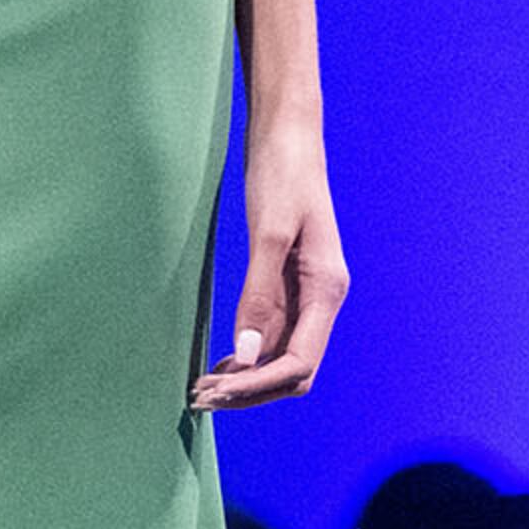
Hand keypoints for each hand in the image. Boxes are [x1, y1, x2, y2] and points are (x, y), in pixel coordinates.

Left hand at [195, 125, 346, 409]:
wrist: (288, 132)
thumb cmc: (283, 173)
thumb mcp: (269, 231)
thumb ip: (259, 294)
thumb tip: (247, 355)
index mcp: (327, 289)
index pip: (299, 363)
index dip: (260, 385)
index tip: (218, 391)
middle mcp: (321, 298)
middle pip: (292, 370)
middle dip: (251, 390)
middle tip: (201, 397)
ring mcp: (304, 293)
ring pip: (279, 356)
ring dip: (244, 378)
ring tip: (202, 387)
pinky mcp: (286, 282)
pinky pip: (270, 334)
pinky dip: (245, 355)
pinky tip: (219, 361)